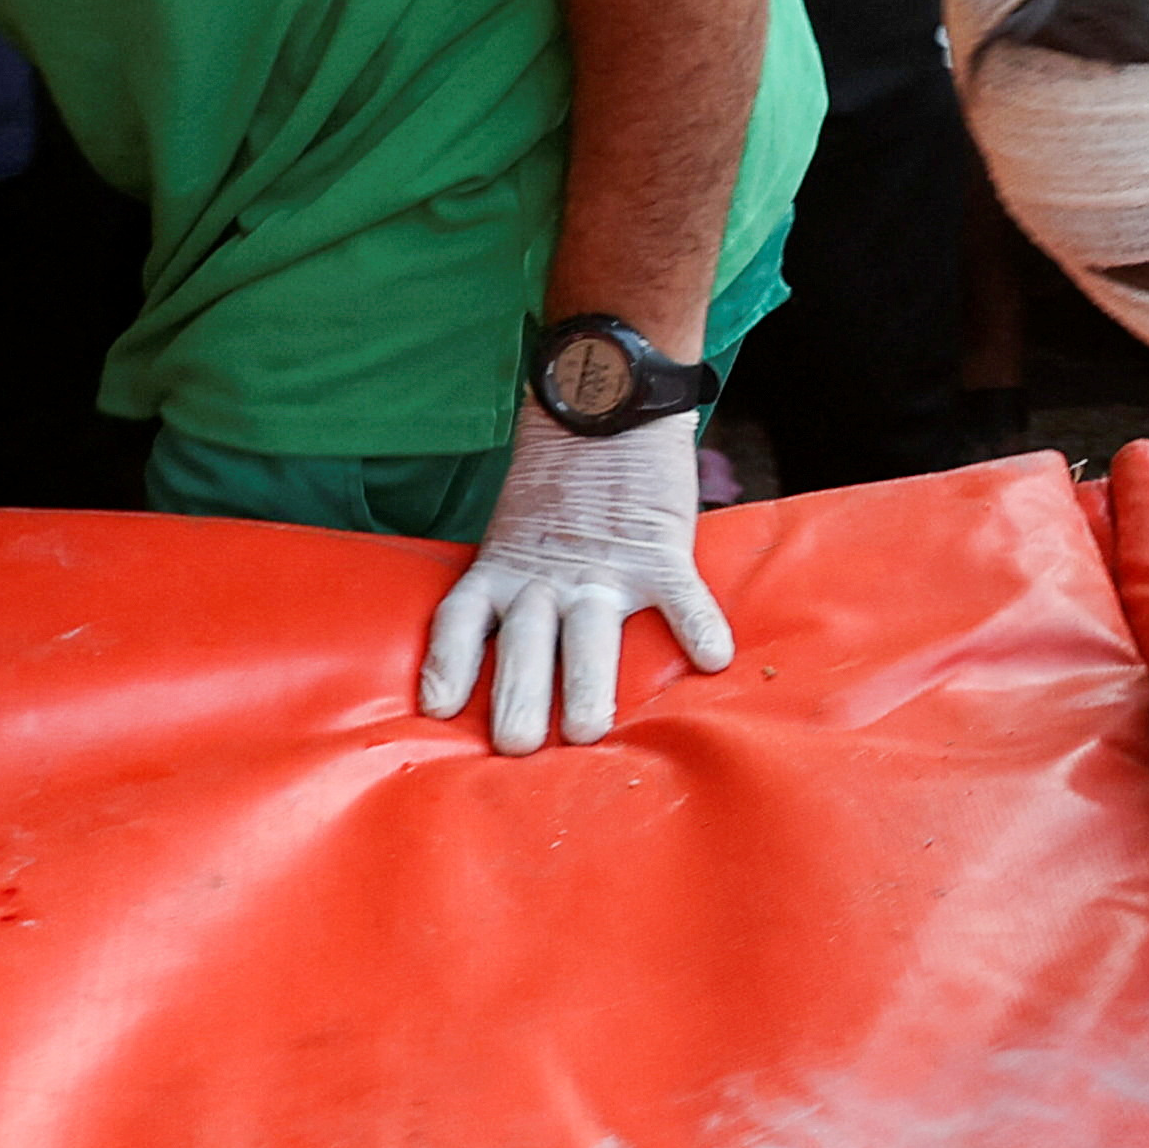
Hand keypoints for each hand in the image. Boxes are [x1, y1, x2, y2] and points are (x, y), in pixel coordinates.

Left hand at [417, 405, 728, 748]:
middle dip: (517, 697)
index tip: (437, 707)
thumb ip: (510, 582)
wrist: (606, 401)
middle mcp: (544, 574)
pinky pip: (680, 596)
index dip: (448, 664)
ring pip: (590, 632)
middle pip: (525, 643)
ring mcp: (603, 565)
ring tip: (587, 730)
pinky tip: (711, 659)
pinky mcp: (657, 551)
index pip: (461, 620)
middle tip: (514, 746)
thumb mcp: (514, 529)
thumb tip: (502, 650)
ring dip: (587, 682)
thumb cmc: (560, 477)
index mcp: (503, 568)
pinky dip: (697, 625)